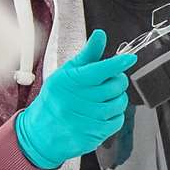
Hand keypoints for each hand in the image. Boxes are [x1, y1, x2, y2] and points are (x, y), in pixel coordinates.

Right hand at [14, 29, 136, 169]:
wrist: (40, 132)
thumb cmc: (55, 99)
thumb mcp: (66, 73)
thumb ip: (87, 55)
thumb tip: (100, 35)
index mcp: (71, 81)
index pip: (100, 69)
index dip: (118, 63)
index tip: (130, 58)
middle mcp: (77, 100)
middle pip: (114, 86)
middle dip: (118, 81)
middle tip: (111, 81)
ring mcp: (86, 119)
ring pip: (119, 103)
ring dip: (118, 98)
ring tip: (106, 97)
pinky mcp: (93, 134)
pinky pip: (117, 121)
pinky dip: (115, 115)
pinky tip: (104, 112)